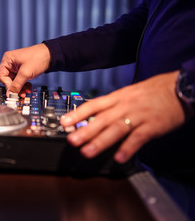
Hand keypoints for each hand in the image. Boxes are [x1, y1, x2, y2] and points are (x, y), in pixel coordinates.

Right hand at [0, 43, 50, 96]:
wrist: (50, 55)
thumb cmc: (38, 57)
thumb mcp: (25, 73)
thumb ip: (16, 85)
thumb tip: (10, 94)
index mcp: (8, 59)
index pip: (1, 76)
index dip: (7, 85)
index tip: (13, 93)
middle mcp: (10, 62)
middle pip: (8, 79)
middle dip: (15, 87)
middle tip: (21, 94)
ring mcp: (16, 66)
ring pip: (14, 81)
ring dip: (20, 87)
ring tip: (26, 91)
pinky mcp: (22, 69)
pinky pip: (19, 80)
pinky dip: (23, 84)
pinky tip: (28, 87)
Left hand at [60, 71, 189, 162]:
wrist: (180, 86)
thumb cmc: (153, 91)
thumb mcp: (129, 93)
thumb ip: (112, 105)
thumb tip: (95, 116)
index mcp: (118, 97)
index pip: (93, 105)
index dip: (78, 113)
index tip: (64, 122)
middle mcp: (125, 106)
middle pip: (101, 119)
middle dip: (85, 131)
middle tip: (71, 140)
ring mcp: (138, 116)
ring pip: (116, 129)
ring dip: (100, 142)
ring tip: (87, 152)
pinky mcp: (153, 126)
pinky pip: (138, 138)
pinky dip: (128, 148)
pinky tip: (119, 157)